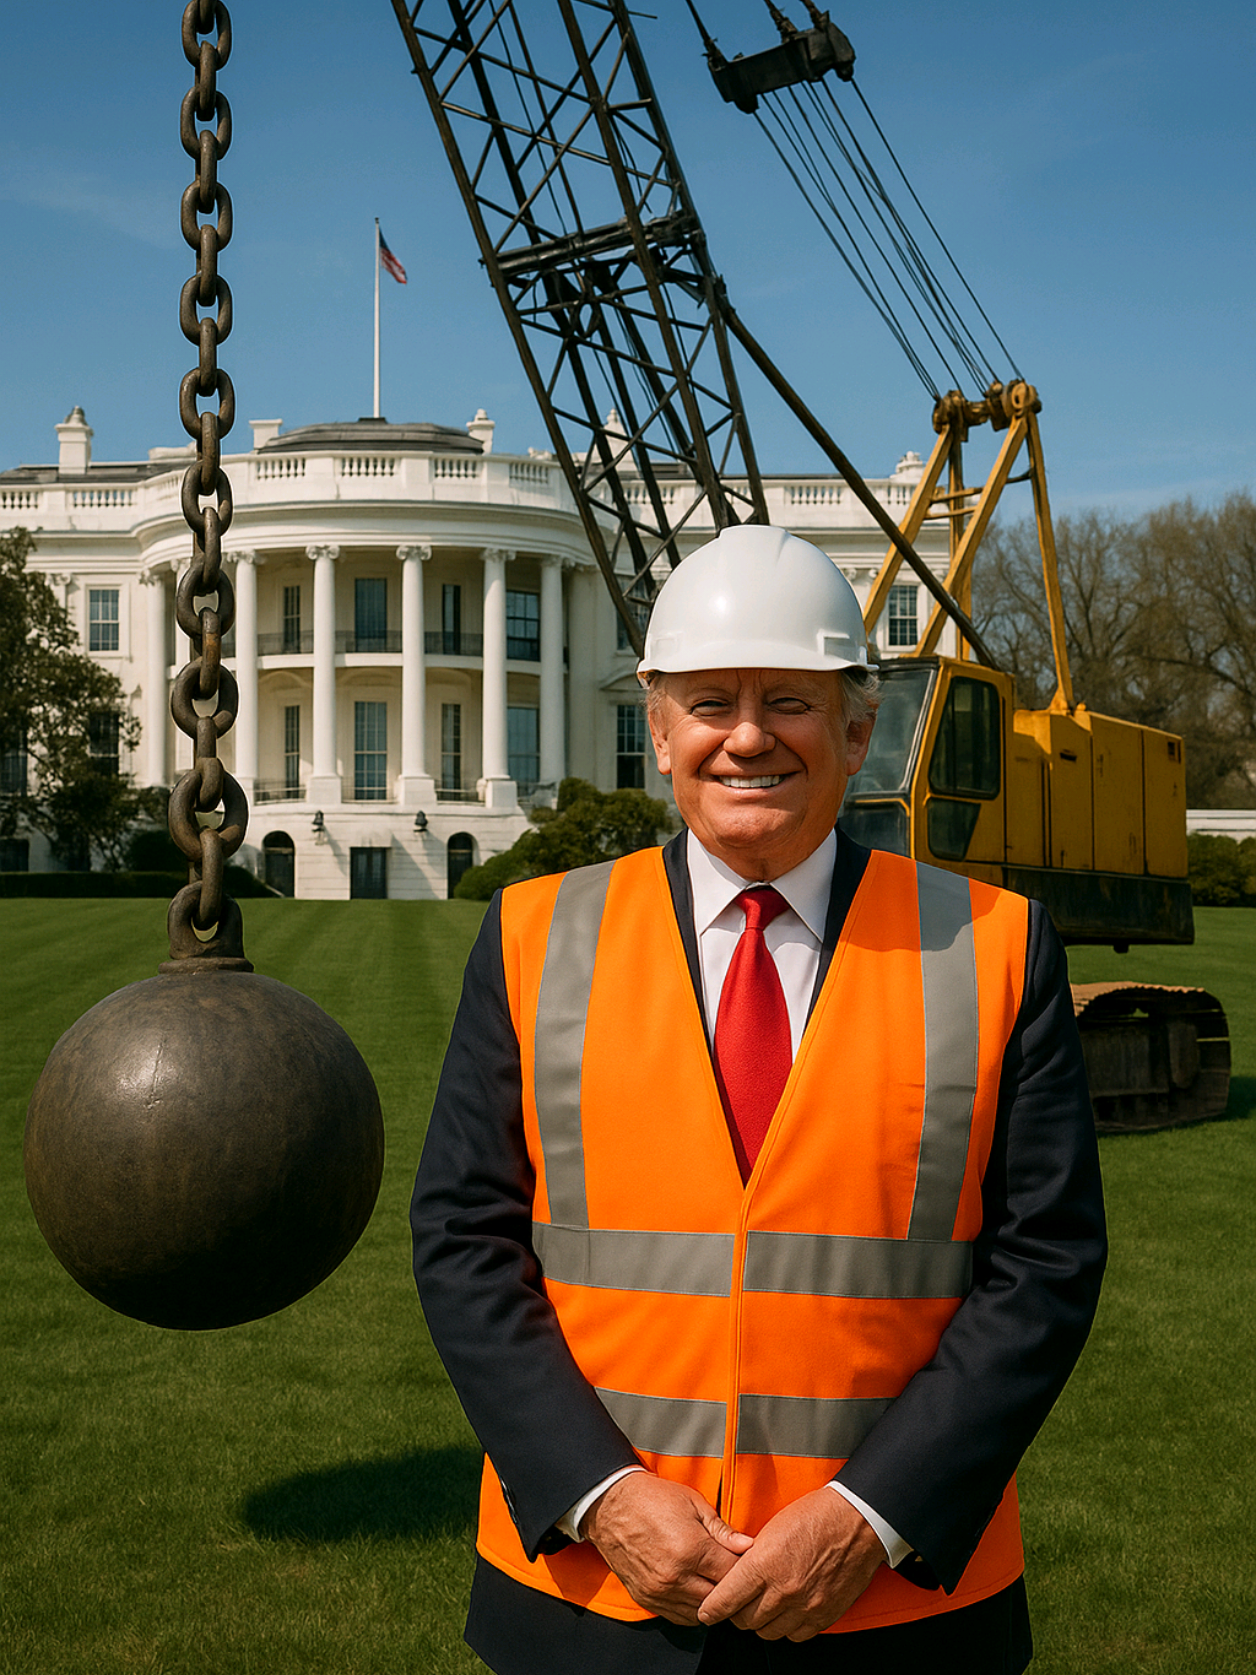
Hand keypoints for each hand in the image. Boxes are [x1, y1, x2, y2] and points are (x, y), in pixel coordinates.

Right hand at [583, 1472, 753, 1624]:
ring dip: (711, 1601)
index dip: (743, 1568)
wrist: (610, 1505)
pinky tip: (694, 1589)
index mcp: (691, 1549)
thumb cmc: (654, 1499)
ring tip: (712, 1581)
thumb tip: (748, 1546)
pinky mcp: (646, 1600)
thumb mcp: (693, 1503)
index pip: (732, 1574)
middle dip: (730, 1588)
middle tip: (731, 1572)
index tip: (746, 1560)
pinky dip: (692, 1609)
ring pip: (700, 1613)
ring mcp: (659, 1592)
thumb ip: (722, 1530)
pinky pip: (679, 1617)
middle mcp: (675, 1576)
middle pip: (719, 1598)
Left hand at [696, 1487, 884, 1640]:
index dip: (712, 1609)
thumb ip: (752, 1557)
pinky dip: (787, 1627)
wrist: (856, 1520)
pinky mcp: (823, 1615)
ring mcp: (804, 1606)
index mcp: (764, 1564)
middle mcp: (783, 1590)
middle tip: (739, 1602)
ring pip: (768, 1632)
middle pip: (745, 1620)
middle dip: (737, 1613)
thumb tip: (736, 1576)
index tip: (706, 1612)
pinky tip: (787, 1610)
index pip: (726, 1600)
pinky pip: (794, 1636)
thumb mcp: (772, 1528)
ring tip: (764, 1604)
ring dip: (761, 1621)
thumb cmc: (814, 1515)